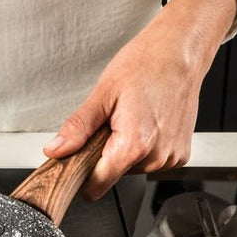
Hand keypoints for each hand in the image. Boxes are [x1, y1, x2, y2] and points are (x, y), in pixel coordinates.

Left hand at [42, 0, 236, 197]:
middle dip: (103, 153)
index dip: (79, 174)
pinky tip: (146, 121)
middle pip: (112, 174)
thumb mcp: (102, 94)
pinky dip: (142, 146)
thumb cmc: (146, 64)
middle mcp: (157, 157)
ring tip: (131, 116)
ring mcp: (171, 157)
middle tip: (110, 121)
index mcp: (135, 144)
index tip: (73, 159)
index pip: (96, 184)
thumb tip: (56, 151)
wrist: (180, 51)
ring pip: (130, 167)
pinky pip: (149, 160)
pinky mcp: (180, 154)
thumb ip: (77, 128)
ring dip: (123, 148)